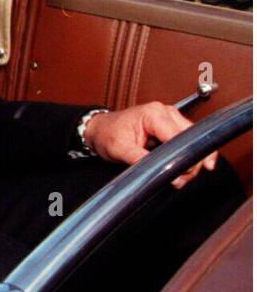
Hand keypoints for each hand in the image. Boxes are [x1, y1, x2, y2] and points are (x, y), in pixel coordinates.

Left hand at [82, 102, 218, 188]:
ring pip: (191, 140)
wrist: (98, 129)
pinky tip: (179, 168)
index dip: (185, 156)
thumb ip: (139, 159)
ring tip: (180, 176)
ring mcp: (169, 117)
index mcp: (154, 114)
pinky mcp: (169, 125)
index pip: (180, 137)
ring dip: (190, 159)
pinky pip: (184, 140)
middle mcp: (165, 112)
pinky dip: (184, 155)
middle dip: (192, 160)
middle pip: (191, 138)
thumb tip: (157, 171)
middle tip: (183, 179)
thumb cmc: (106, 134)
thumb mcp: (119, 149)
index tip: (185, 173)